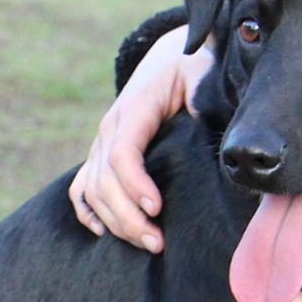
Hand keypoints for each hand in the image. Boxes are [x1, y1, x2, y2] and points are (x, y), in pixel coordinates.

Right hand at [70, 25, 214, 251]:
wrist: (172, 58)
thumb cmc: (194, 70)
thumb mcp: (204, 77)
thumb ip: (206, 102)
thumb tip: (220, 140)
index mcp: (134, 108)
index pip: (122, 153)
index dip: (135, 185)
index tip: (156, 209)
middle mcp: (110, 127)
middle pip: (104, 181)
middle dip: (128, 217)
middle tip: (158, 242)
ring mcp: (102, 142)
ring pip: (92, 190)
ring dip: (116, 222)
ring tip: (149, 243)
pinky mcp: (101, 154)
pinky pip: (81, 187)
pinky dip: (88, 212)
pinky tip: (105, 232)